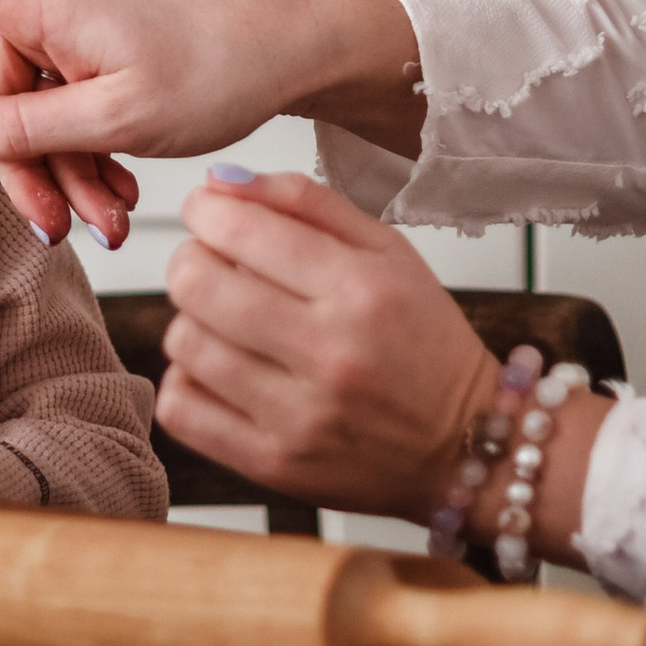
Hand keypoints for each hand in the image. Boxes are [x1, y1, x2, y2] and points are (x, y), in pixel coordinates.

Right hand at [0, 0, 425, 245]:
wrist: (289, 47)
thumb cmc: (215, 68)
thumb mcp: (120, 116)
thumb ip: (34, 128)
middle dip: (27, 166)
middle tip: (72, 230)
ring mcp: (74, 19)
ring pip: (34, 109)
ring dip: (66, 172)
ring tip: (114, 219)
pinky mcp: (99, 39)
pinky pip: (67, 100)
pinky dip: (87, 149)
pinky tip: (118, 190)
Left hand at [158, 172, 497, 521]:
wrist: (464, 445)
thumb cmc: (425, 343)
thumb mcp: (388, 251)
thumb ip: (306, 203)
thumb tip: (223, 183)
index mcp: (359, 289)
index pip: (239, 230)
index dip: (205, 211)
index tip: (208, 213)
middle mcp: (328, 353)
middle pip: (195, 284)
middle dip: (192, 261)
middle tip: (213, 265)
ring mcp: (298, 416)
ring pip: (183, 343)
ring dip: (193, 322)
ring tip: (227, 323)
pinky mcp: (273, 463)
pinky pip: (181, 409)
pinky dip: (188, 381)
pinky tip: (222, 371)